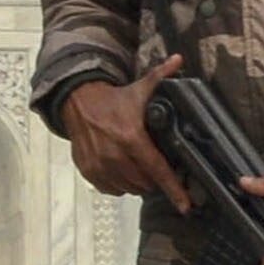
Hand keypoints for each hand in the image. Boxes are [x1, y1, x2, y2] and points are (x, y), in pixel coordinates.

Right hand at [55, 72, 188, 207]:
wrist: (77, 103)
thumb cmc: (114, 99)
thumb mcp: (139, 89)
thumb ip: (161, 76)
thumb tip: (180, 58)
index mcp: (131, 137)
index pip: (158, 169)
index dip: (174, 189)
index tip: (186, 205)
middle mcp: (115, 155)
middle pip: (146, 183)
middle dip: (155, 179)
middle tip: (156, 166)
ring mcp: (100, 166)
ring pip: (130, 188)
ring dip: (138, 182)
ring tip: (138, 166)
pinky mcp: (89, 172)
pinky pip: (112, 189)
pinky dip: (120, 184)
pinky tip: (122, 169)